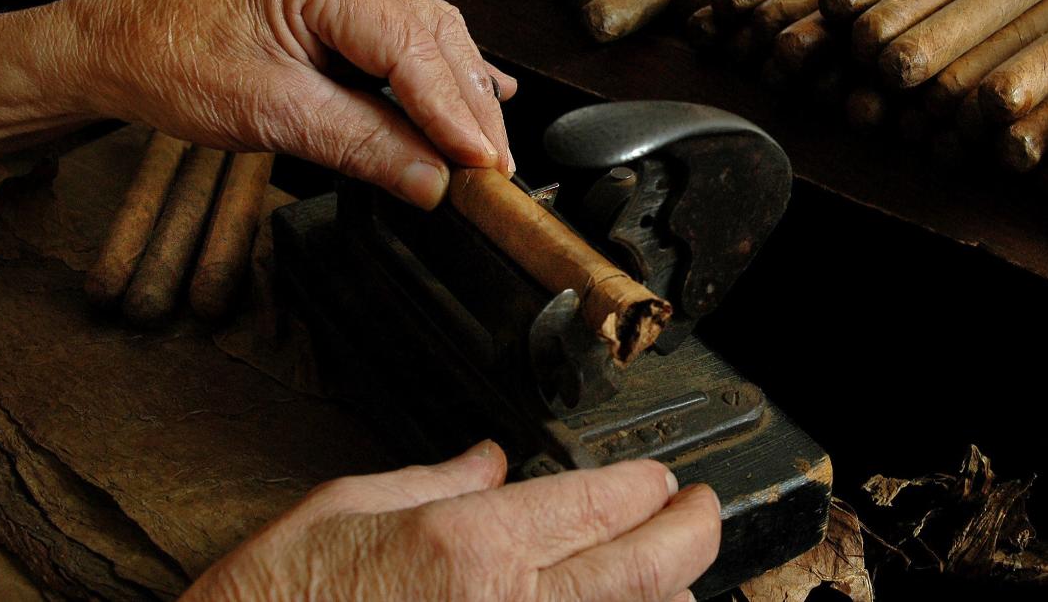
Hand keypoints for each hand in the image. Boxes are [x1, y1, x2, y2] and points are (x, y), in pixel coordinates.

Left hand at [75, 0, 516, 208]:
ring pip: (432, 38)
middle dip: (470, 108)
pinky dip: (444, 77)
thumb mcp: (273, 114)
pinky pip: (411, 39)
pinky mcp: (344, 8)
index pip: (411, 47)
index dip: (453, 111)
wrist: (125, 47)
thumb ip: (362, 146)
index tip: (483, 163)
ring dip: (462, 96)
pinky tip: (481, 96)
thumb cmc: (176, 64)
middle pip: (435, 39)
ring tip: (487, 150)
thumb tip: (433, 181)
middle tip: (496, 169)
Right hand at [183, 441, 719, 601]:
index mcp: (468, 544)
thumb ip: (434, 479)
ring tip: (672, 574)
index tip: (661, 480)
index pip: (595, 502)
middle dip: (692, 534)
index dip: (644, 487)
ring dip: (666, 598)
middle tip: (703, 513)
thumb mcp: (344, 509)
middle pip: (645, 570)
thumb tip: (490, 460)